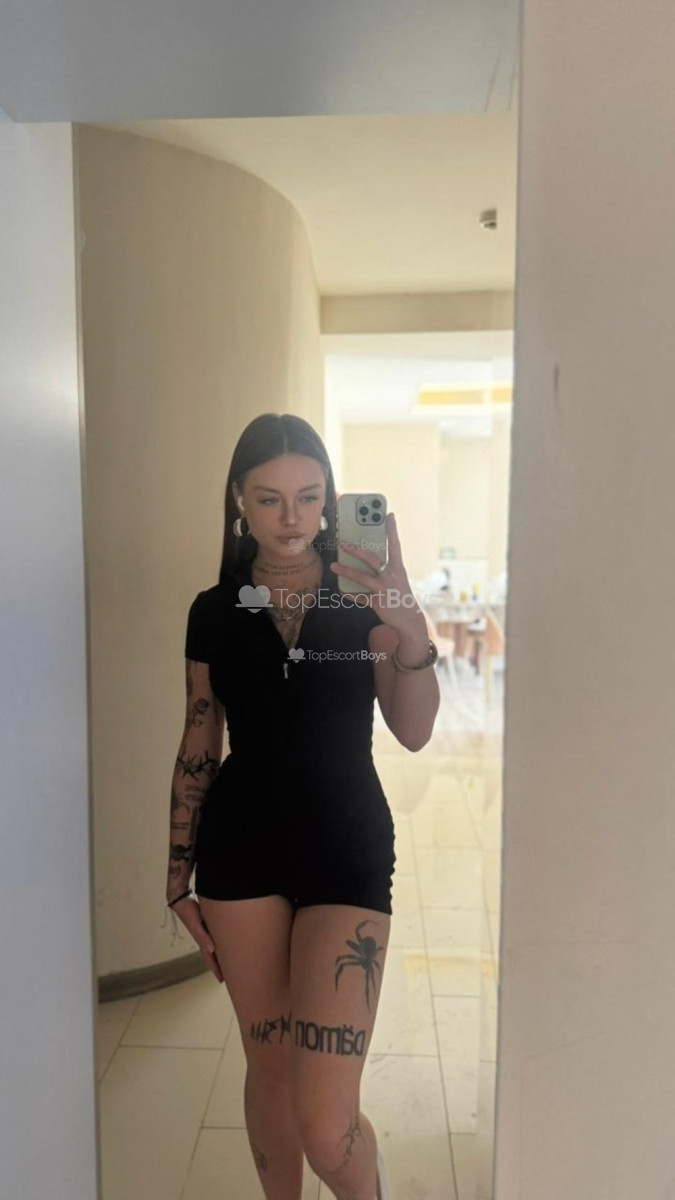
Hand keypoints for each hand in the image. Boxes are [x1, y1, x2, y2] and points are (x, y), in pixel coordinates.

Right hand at [169, 894, 223, 982]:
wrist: (180, 897)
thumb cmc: (188, 910)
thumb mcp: (196, 923)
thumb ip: (203, 936)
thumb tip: (211, 951)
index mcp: (201, 939)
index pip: (209, 958)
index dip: (216, 969)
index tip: (222, 981)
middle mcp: (203, 936)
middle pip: (212, 955)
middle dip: (219, 965)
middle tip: (228, 975)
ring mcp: (203, 930)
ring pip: (213, 946)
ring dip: (219, 954)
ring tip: (227, 961)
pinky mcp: (205, 922)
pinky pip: (214, 936)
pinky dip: (219, 942)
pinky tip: (222, 941)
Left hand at [330, 511, 424, 636]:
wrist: (408, 619)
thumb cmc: (400, 594)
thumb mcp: (397, 578)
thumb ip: (385, 567)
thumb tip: (366, 556)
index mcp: (398, 568)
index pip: (395, 545)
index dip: (392, 530)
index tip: (389, 515)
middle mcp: (392, 576)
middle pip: (373, 559)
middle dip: (356, 550)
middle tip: (342, 543)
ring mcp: (384, 589)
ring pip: (363, 578)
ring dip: (346, 571)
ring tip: (333, 566)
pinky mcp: (378, 602)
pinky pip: (360, 597)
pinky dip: (350, 594)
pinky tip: (341, 590)